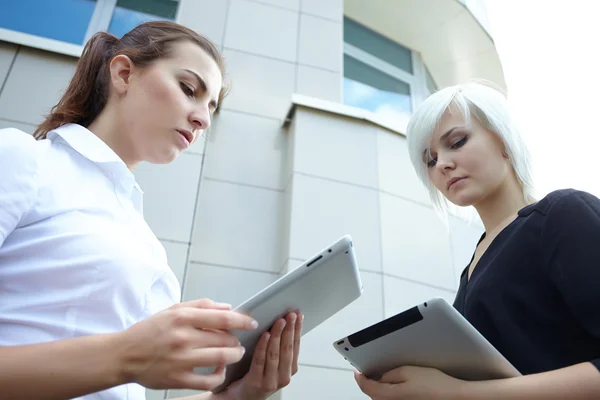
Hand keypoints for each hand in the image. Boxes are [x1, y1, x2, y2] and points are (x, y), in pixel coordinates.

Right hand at [116, 298, 258, 390]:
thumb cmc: (149, 331)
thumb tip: (228, 307)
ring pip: (221, 358)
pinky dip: (219, 376)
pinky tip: (219, 371)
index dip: (242, 321)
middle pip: (225, 338)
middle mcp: (183, 337)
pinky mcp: (178, 379)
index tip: (251, 323)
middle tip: (237, 341)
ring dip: (233, 356)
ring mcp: (181, 360)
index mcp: (182, 317)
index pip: (222, 318)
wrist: (123, 355)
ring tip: (234, 354)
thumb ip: (201, 306)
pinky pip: (209, 381)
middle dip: (236, 340)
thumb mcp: (173, 310)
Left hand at [222, 312, 302, 399]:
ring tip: (279, 321)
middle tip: (290, 315)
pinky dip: (263, 346)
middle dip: (290, 329)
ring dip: (278, 335)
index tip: (298, 315)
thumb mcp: (271, 363)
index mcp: (289, 370)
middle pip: (288, 349)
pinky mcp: (256, 383)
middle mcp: (283, 377)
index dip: (297, 330)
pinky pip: (260, 361)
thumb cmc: (254, 378)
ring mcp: (270, 381)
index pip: (295, 346)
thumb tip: (282, 322)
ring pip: (276, 354)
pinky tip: (265, 335)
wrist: (238, 397)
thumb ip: (277, 347)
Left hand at [354, 366, 465, 399]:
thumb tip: (381, 377)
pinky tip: (396, 386)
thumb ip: (390, 374)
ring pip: (382, 398)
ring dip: (380, 389)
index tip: (357, 371)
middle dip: (369, 383)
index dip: (359, 377)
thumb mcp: (408, 371)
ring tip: (383, 377)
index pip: (366, 388)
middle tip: (368, 371)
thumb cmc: (436, 386)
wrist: (454, 397)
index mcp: (390, 396)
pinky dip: (389, 393)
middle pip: (373, 395)